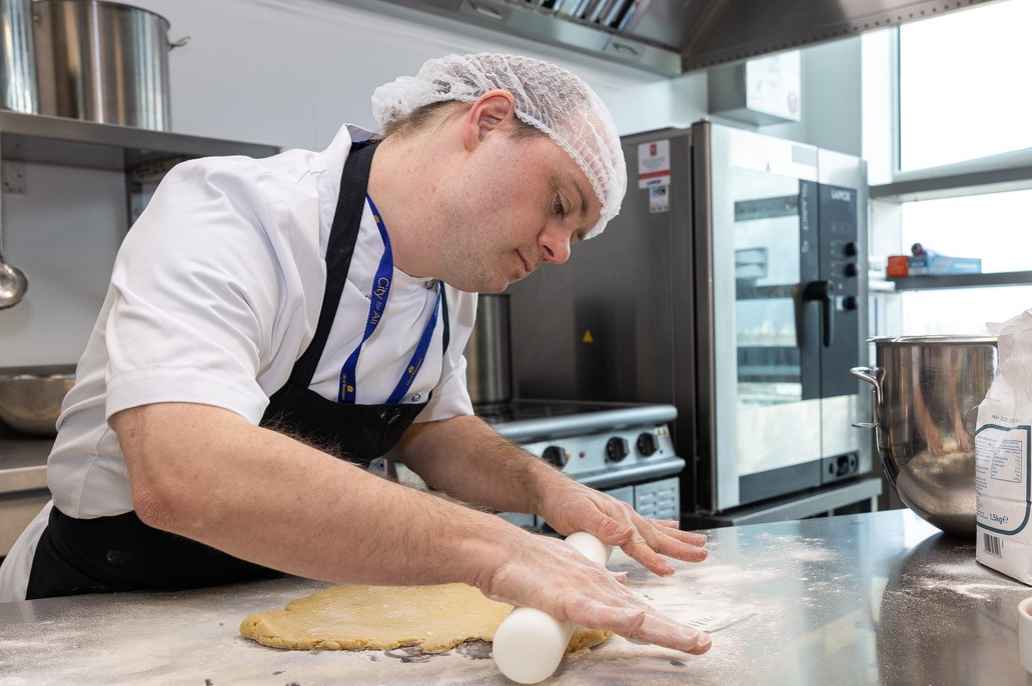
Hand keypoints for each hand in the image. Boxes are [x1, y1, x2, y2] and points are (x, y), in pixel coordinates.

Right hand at [474, 527, 710, 654]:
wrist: (502, 553)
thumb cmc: (532, 569)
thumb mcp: (572, 581)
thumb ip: (598, 590)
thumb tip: (623, 595)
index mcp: (603, 594)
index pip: (643, 617)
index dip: (669, 629)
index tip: (696, 640)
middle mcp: (600, 594)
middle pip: (644, 620)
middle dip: (675, 633)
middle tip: (704, 644)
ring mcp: (585, 595)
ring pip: (629, 617)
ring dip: (661, 629)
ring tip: (690, 639)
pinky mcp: (565, 598)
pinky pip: (594, 610)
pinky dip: (616, 615)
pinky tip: (636, 617)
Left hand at [536, 480, 706, 575]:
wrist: (551, 490)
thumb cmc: (563, 501)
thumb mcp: (579, 513)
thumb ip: (603, 525)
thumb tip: (626, 533)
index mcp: (618, 517)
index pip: (639, 544)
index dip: (654, 559)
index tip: (669, 572)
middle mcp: (625, 516)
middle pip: (658, 536)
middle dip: (681, 547)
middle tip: (704, 554)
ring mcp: (624, 516)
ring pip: (658, 531)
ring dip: (679, 539)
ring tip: (701, 543)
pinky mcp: (619, 518)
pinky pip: (648, 526)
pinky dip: (664, 529)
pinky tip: (675, 529)